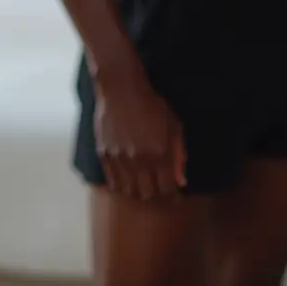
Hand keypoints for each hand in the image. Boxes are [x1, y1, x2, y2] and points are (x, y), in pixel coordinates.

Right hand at [94, 68, 186, 200]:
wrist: (121, 89)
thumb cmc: (152, 105)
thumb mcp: (174, 126)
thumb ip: (179, 155)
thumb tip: (182, 181)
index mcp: (160, 153)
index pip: (167, 188)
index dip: (173, 195)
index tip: (175, 196)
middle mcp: (139, 160)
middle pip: (148, 194)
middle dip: (157, 196)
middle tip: (160, 191)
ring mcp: (120, 159)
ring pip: (130, 191)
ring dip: (139, 193)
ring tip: (144, 187)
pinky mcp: (104, 155)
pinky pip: (112, 182)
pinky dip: (122, 186)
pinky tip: (128, 182)